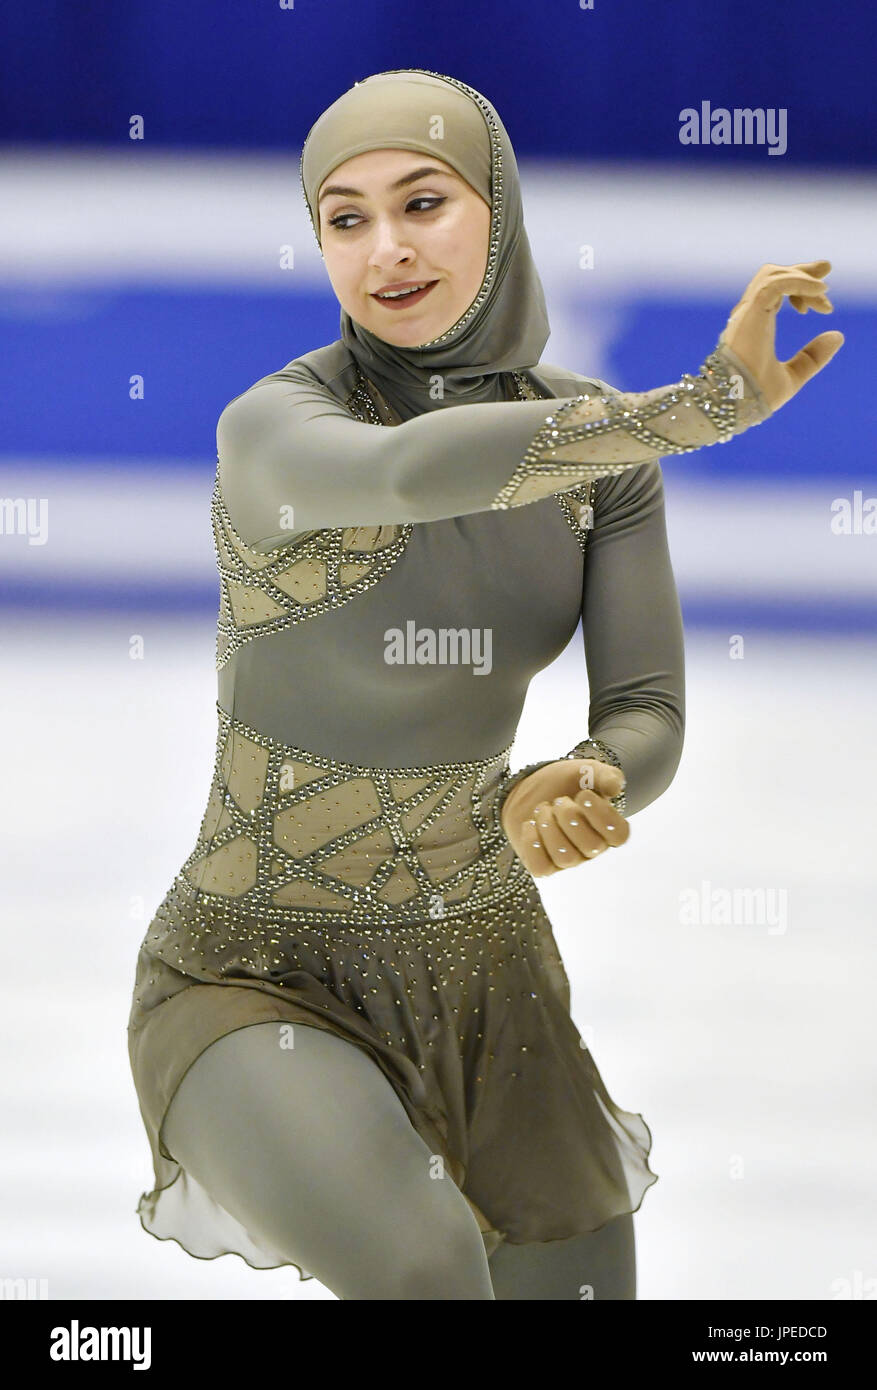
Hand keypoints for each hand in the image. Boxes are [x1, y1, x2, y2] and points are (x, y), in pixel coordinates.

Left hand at [500, 759, 629, 877]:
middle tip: (559, 800)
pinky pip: (541, 868)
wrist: (532, 788)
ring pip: (565, 858)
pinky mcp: (544, 864)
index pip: (619, 835)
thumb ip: (606, 775)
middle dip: (570, 818)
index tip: (583, 794)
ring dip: (550, 828)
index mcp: (609, 827)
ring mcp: (569, 859)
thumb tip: (616, 787)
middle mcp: (592, 848)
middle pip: (591, 847)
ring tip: (542, 809)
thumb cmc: (566, 782)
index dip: (602, 816)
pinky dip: (533, 844)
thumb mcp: (587, 771)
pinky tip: (531, 824)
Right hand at [721, 260, 843, 411]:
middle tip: (827, 268)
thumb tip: (838, 336)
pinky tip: (818, 291)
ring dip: (801, 276)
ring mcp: (747, 313)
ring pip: (772, 275)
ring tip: (823, 291)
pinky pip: (774, 285)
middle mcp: (749, 315)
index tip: (824, 300)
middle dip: (801, 270)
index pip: (775, 292)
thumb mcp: (793, 375)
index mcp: (756, 326)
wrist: (737, 404)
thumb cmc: (757, 396)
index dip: (800, 287)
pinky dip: (797, 282)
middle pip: (773, 276)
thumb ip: (812, 356)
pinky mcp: (750, 313)